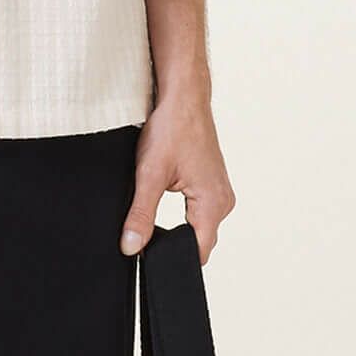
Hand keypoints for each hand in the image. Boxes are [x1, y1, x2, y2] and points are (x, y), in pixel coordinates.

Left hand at [121, 77, 234, 261]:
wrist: (183, 98)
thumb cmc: (172, 128)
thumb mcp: (149, 175)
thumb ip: (140, 215)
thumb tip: (132, 247)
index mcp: (213, 204)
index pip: (197, 253)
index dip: (172, 257)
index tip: (151, 252)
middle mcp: (223, 201)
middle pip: (199, 241)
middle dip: (173, 240)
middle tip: (150, 217)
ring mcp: (221, 192)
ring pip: (199, 226)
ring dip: (178, 222)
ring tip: (162, 194)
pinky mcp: (215, 184)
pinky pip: (201, 211)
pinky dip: (184, 210)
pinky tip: (170, 189)